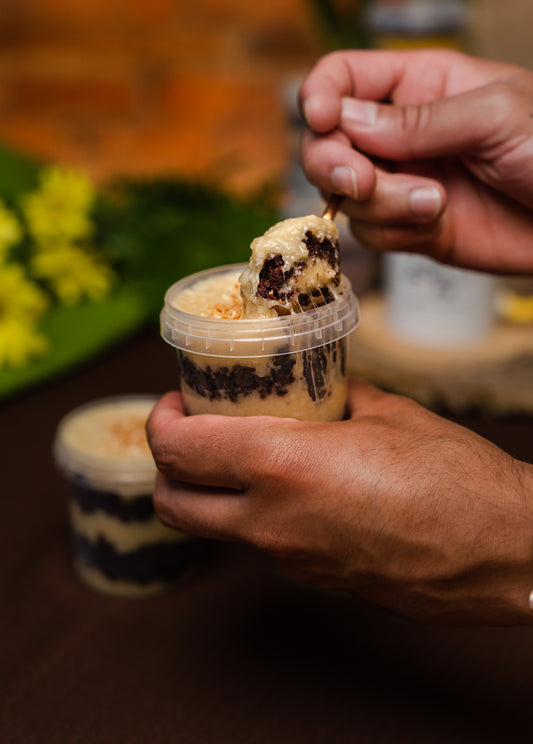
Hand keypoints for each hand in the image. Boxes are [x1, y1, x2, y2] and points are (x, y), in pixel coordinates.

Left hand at [147, 381, 532, 624]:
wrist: (505, 554)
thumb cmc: (456, 478)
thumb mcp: (387, 413)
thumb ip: (334, 397)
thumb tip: (314, 387)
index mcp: (284, 467)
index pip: (179, 450)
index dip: (163, 421)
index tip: (177, 401)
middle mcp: (273, 522)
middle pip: (172, 503)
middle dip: (167, 465)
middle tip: (191, 431)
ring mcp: (290, 559)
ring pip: (213, 528)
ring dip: (207, 490)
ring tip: (240, 453)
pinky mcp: (314, 578)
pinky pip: (260, 543)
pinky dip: (253, 512)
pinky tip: (292, 485)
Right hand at [299, 49, 532, 273]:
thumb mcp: (494, 115)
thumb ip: (419, 121)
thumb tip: (347, 122)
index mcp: (419, 85)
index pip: (344, 78)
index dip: (320, 96)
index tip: (322, 119)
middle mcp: (399, 134)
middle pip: (326, 142)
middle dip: (333, 163)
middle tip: (361, 180)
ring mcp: (402, 182)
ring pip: (344, 195)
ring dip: (379, 204)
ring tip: (433, 202)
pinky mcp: (409, 227)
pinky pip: (370, 232)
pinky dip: (395, 231)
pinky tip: (436, 223)